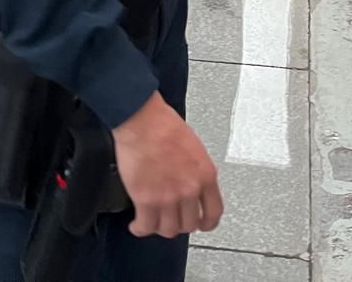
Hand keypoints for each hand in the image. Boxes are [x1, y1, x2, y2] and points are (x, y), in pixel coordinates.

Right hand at [112, 93, 222, 238]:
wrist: (142, 121)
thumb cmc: (163, 125)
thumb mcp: (194, 147)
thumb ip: (196, 170)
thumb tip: (192, 183)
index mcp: (205, 175)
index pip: (214, 212)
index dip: (207, 223)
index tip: (203, 224)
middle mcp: (190, 190)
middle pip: (189, 224)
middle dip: (180, 223)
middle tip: (172, 218)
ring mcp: (168, 197)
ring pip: (168, 229)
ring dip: (160, 227)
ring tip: (153, 222)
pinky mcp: (146, 200)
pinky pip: (145, 226)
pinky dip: (141, 228)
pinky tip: (138, 224)